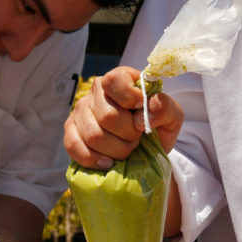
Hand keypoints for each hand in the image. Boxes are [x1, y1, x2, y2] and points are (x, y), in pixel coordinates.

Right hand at [64, 66, 183, 168]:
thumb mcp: (171, 117)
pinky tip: (108, 162)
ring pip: (93, 135)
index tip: (142, 116)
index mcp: (121, 79)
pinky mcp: (70, 131)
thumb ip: (166, 108)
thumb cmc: (156, 127)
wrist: (145, 151)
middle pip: (107, 116)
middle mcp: (96, 91)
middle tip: (137, 140)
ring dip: (115, 150)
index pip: (114, 81)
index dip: (130, 99)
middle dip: (128, 136)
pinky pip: (74, 146)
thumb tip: (148, 110)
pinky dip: (94, 159)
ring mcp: (80, 111)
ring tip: (126, 150)